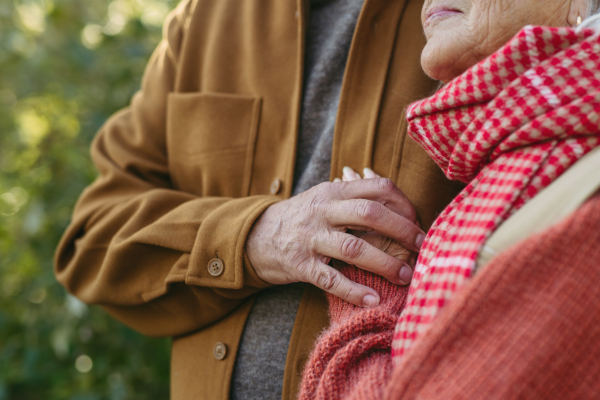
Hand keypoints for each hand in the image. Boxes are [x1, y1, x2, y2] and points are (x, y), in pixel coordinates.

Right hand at [246, 172, 424, 307]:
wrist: (256, 236)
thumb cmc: (301, 217)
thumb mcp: (323, 196)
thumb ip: (354, 194)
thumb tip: (393, 195)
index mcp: (332, 191)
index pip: (376, 187)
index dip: (403, 203)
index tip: (417, 221)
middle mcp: (323, 211)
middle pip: (369, 214)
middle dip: (401, 230)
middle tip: (421, 246)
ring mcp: (310, 238)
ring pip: (353, 248)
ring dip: (385, 263)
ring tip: (406, 276)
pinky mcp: (301, 265)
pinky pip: (331, 279)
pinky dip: (354, 291)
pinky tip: (373, 299)